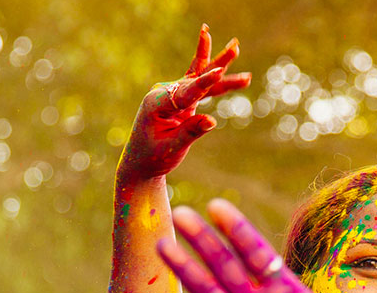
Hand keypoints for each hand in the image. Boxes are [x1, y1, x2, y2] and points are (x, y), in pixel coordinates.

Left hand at [117, 25, 250, 181]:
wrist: (140, 163)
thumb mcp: (171, 148)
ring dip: (219, 65)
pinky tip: (228, 72)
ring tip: (236, 47)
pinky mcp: (181, 100)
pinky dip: (215, 82)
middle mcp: (164, 93)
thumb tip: (212, 121)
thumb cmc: (152, 157)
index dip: (204, 83)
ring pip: (200, 78)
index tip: (219, 72)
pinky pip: (201, 88)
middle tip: (233, 46)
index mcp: (157, 103)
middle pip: (194, 75)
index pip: (186, 92)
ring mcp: (173, 95)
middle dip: (214, 61)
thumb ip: (190, 133)